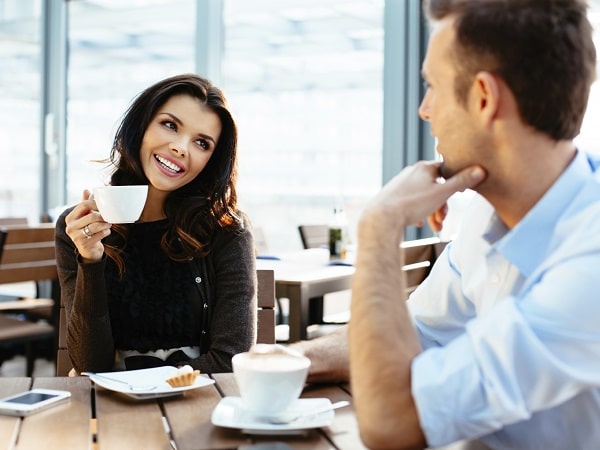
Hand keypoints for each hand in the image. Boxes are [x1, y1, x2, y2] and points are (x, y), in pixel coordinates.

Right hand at [64, 189, 111, 261]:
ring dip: (106, 224)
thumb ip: (85, 204)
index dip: (96, 203)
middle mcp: (70, 227)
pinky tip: (106, 232)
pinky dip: (106, 232)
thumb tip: (86, 189)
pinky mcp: (84, 244)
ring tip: (109, 223)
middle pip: (91, 216)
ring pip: (96, 226)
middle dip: (103, 216)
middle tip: (109, 216)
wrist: (88, 250)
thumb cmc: (87, 230)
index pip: (83, 205)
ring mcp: (76, 236)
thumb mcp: (84, 216)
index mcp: (70, 218)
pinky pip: (100, 235)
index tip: (105, 204)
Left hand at [360, 161, 485, 241]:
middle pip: (435, 187)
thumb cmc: (412, 204)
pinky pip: (410, 203)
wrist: (381, 217)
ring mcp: (400, 184)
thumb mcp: (442, 193)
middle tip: (443, 221)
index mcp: (424, 168)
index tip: (461, 193)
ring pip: (423, 197)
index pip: (446, 169)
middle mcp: (411, 172)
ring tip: (433, 227)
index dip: (456, 181)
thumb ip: (461, 182)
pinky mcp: (392, 196)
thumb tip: (481, 169)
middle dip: (443, 205)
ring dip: (432, 212)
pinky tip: (418, 223)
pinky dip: (418, 213)